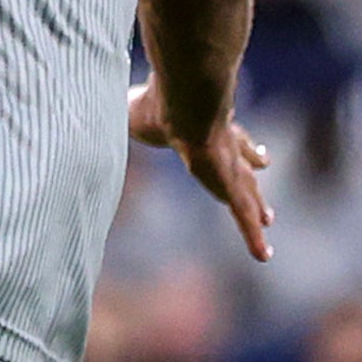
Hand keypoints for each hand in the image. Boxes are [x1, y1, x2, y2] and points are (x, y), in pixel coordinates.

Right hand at [130, 78, 274, 264]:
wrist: (183, 106)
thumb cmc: (154, 104)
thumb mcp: (130, 109)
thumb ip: (121, 109)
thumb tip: (93, 105)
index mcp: (202, 122)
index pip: (219, 128)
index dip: (227, 132)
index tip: (238, 133)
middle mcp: (222, 141)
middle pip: (240, 154)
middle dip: (250, 160)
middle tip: (263, 163)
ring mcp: (229, 166)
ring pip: (246, 191)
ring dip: (256, 206)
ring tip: (268, 219)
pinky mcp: (230, 185)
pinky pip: (244, 217)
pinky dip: (253, 237)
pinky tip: (263, 257)